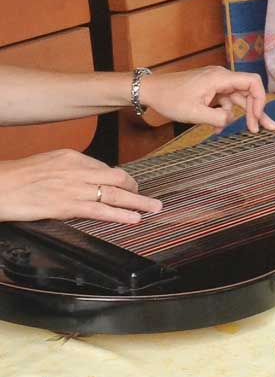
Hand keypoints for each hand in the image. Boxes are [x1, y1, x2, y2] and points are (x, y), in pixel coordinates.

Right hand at [0, 150, 161, 223]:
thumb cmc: (18, 176)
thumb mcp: (49, 162)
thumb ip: (72, 169)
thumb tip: (90, 178)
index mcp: (73, 157)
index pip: (106, 168)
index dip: (122, 180)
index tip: (131, 187)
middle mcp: (78, 169)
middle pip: (117, 179)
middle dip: (136, 189)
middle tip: (151, 198)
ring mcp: (74, 188)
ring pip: (114, 194)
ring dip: (138, 202)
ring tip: (154, 208)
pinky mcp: (67, 205)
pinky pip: (100, 210)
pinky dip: (120, 215)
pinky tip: (133, 219)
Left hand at [138, 67, 274, 133]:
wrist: (150, 90)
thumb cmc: (169, 98)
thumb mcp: (195, 114)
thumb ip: (218, 119)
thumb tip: (232, 121)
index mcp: (220, 78)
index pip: (253, 83)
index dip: (260, 100)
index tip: (257, 118)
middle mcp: (221, 77)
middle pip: (248, 92)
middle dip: (256, 111)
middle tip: (264, 129)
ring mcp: (216, 82)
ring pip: (237, 98)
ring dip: (242, 115)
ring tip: (250, 130)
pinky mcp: (210, 89)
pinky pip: (224, 101)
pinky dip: (225, 114)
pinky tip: (219, 128)